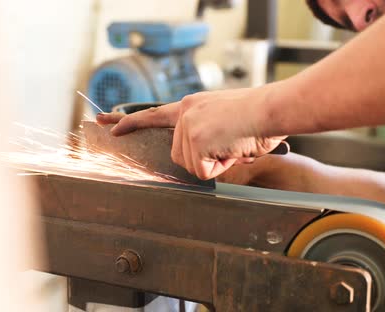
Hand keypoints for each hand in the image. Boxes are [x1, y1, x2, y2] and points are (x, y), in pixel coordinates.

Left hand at [97, 87, 286, 179]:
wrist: (273, 108)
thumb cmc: (259, 117)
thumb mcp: (225, 118)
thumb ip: (207, 132)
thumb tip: (204, 158)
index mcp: (191, 105)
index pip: (155, 114)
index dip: (132, 123)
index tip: (111, 128)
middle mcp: (185, 112)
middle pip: (178, 155)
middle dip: (203, 159)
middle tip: (229, 146)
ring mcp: (188, 126)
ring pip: (192, 165)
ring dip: (216, 163)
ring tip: (234, 144)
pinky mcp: (196, 140)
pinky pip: (204, 172)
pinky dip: (221, 167)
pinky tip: (233, 150)